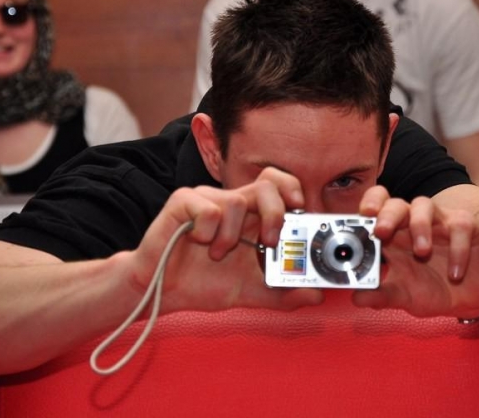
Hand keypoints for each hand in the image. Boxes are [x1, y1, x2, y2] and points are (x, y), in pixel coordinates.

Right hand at [126, 167, 323, 314]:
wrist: (160, 292)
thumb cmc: (202, 283)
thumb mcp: (250, 293)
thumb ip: (283, 293)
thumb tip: (317, 295)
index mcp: (252, 218)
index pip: (280, 185)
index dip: (294, 192)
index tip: (301, 215)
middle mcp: (232, 202)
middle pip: (268, 183)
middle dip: (276, 212)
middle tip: (269, 242)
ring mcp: (207, 199)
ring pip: (237, 201)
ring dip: (231, 236)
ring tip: (217, 254)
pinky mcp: (183, 202)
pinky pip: (208, 208)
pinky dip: (207, 231)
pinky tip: (197, 243)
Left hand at [351, 186, 478, 318]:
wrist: (468, 298)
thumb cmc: (430, 289)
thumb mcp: (403, 296)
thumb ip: (380, 296)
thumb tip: (356, 298)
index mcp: (391, 234)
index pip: (375, 206)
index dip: (367, 206)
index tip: (360, 219)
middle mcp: (411, 222)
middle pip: (395, 203)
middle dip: (386, 214)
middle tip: (381, 232)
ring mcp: (438, 221)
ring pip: (424, 206)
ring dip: (420, 226)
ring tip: (421, 252)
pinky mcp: (465, 226)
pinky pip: (459, 226)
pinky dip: (457, 249)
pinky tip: (455, 273)